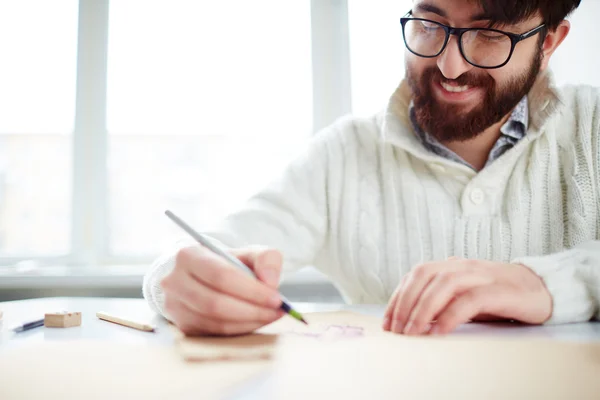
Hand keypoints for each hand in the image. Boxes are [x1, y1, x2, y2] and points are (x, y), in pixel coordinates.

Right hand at [161, 245, 284, 335]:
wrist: (203, 277)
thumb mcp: (248, 253)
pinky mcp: (183, 326)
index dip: (250, 289)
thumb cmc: (228, 264)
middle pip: (215, 302)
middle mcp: (175, 281)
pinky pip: (214, 333)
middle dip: (251, 309)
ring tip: (270, 316)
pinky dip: (239, 330)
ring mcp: (175, 306)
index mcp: (189, 256)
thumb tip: (270, 282)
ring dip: (248, 322)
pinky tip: (256, 322)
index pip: (220, 275)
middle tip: (277, 310)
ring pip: (214, 321)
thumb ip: (266, 259)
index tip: (276, 298)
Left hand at [382, 258, 551, 334]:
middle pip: (424, 275)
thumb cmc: (497, 296)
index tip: (387, 322)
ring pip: (444, 284)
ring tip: (413, 333)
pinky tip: (439, 332)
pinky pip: (470, 299)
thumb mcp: (463, 296)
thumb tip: (410, 322)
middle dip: (405, 303)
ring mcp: (482, 275)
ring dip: (423, 309)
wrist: (541, 289)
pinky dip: (450, 315)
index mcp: (451, 266)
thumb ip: (440, 302)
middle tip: (396, 330)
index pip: (416, 274)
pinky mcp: (500, 290)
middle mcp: (463, 266)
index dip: (398, 297)